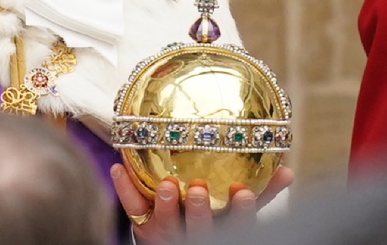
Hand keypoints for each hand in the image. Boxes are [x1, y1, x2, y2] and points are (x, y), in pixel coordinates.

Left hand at [109, 163, 293, 241]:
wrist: (175, 242)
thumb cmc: (214, 221)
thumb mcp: (237, 213)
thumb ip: (263, 193)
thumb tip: (287, 171)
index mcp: (221, 231)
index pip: (235, 226)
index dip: (240, 212)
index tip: (243, 193)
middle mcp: (194, 235)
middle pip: (198, 228)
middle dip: (200, 210)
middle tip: (199, 190)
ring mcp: (166, 232)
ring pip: (165, 222)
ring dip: (164, 203)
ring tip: (167, 184)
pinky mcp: (143, 225)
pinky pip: (131, 207)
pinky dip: (124, 187)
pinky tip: (119, 167)